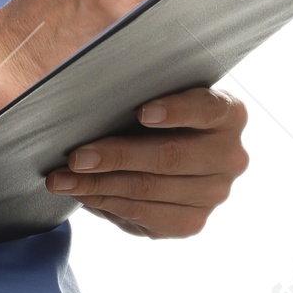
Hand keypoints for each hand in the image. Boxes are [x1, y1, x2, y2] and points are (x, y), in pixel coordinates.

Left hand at [43, 87, 248, 238]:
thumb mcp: (154, 85)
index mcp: (229, 113)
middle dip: (117, 157)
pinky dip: (109, 205)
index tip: (140, 112)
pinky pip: (147, 217)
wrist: (167, 145)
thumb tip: (94, 70)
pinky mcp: (193, 222)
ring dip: (100, 186)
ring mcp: (214, 194)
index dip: (176, 110)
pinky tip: (84, 195)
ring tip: (62, 180)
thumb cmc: (152, 105)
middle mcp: (230, 156)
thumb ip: (139, 79)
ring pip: (151, 191)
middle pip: (170, 157)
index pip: (207, 108)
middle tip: (75, 157)